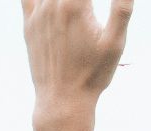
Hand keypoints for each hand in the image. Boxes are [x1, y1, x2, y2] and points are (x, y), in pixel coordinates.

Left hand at [22, 0, 133, 116]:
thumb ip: (121, 8)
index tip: (91, 4)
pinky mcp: (29, 24)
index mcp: (75, 5)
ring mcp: (38, 14)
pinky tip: (51, 2)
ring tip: (77, 6)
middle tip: (86, 6)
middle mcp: (53, 5)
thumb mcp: (114, 42)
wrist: (62, 101)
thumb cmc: (92, 74)